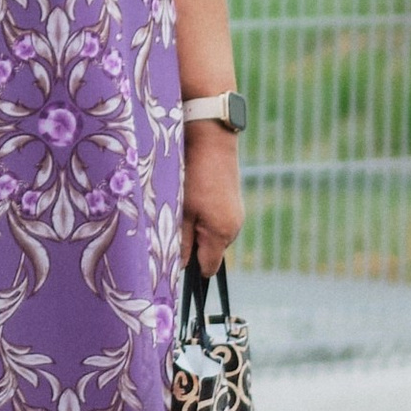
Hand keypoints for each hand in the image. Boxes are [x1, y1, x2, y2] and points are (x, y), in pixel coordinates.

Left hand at [180, 121, 242, 276]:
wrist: (212, 141)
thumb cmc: (194, 176)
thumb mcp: (182, 210)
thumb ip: (181, 241)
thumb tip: (180, 266)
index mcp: (222, 233)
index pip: (208, 269)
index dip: (191, 268)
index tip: (174, 261)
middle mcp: (234, 228)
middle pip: (210, 253)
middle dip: (193, 247)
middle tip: (175, 226)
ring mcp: (236, 215)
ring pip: (212, 236)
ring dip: (198, 231)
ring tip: (184, 208)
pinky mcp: (234, 204)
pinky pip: (217, 222)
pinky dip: (205, 218)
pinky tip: (194, 200)